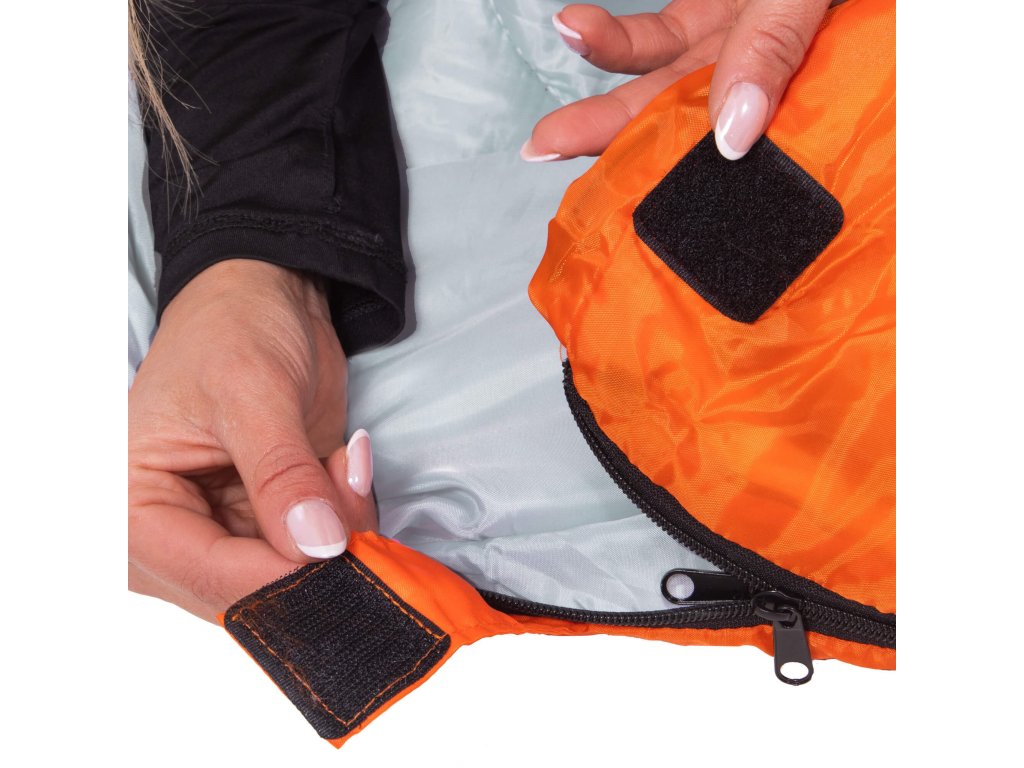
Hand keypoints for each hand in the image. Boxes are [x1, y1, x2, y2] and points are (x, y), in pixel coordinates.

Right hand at [128, 259, 376, 621]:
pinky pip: (316, 554)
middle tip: (347, 477)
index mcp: (132, 509)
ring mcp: (218, 538)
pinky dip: (344, 517)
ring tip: (341, 460)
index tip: (350, 549)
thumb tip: (317, 548)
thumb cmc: (231, 329)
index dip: (290, 576)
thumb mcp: (254, 392)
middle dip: (319, 547)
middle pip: (256, 591)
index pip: (215, 578)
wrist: (261, 298)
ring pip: (295, 579)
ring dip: (338, 527)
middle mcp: (168, 540)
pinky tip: (341, 464)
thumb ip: (283, 476)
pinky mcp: (262, 528)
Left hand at [522, 0, 833, 161]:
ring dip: (598, 103)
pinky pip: (654, 34)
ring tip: (547, 126)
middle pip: (674, 126)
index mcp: (791, 91)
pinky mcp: (712, 8)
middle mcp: (755, 76)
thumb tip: (730, 133)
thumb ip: (773, 49)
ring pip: (653, 86)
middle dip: (608, 146)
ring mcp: (729, 44)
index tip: (627, 217)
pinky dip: (612, 38)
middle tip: (545, 157)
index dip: (677, 187)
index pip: (727, 155)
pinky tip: (575, 29)